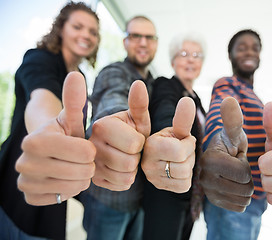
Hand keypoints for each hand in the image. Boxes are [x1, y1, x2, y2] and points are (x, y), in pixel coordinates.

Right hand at [16, 72, 95, 205]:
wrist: (48, 152)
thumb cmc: (64, 133)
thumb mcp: (71, 117)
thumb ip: (75, 100)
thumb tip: (76, 75)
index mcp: (35, 140)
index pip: (85, 152)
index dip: (90, 150)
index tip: (83, 145)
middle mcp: (24, 162)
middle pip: (82, 171)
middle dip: (87, 165)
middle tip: (79, 158)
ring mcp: (25, 182)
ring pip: (75, 186)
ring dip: (81, 178)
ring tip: (73, 167)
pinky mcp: (30, 197)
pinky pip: (64, 198)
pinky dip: (70, 190)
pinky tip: (64, 178)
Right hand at [90, 80, 149, 190]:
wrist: (117, 149)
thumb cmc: (130, 131)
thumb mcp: (136, 117)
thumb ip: (138, 103)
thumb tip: (138, 83)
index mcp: (101, 126)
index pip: (134, 144)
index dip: (139, 143)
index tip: (133, 138)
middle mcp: (90, 146)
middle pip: (129, 163)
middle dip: (136, 157)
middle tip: (129, 151)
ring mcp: (90, 165)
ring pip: (125, 176)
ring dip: (132, 169)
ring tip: (125, 158)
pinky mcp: (93, 181)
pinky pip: (120, 185)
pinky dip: (126, 179)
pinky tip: (120, 169)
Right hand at [141, 97, 195, 192]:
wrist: (157, 153)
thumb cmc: (167, 139)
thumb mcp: (172, 128)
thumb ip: (181, 118)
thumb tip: (188, 101)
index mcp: (149, 146)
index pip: (179, 152)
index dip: (188, 144)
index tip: (182, 139)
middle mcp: (146, 165)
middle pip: (183, 166)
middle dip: (189, 156)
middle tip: (182, 149)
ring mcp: (152, 179)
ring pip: (185, 177)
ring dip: (188, 166)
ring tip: (180, 158)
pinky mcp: (159, 188)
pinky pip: (183, 187)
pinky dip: (186, 178)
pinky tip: (178, 169)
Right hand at [199, 97, 252, 211]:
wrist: (223, 157)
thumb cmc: (231, 143)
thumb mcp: (234, 132)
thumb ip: (233, 119)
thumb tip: (228, 99)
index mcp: (208, 160)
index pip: (243, 173)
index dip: (246, 164)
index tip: (237, 156)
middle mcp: (203, 178)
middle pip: (244, 188)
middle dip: (248, 177)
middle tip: (237, 166)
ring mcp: (208, 192)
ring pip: (243, 199)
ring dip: (246, 187)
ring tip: (236, 175)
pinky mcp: (213, 202)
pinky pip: (239, 207)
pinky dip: (242, 198)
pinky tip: (235, 185)